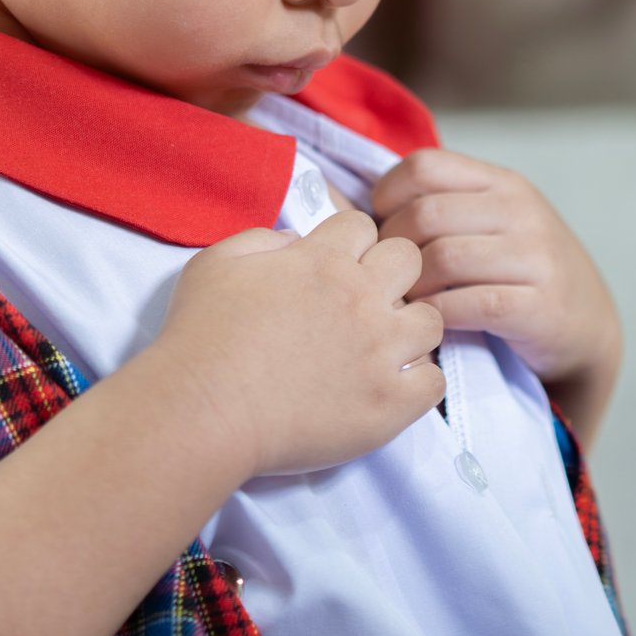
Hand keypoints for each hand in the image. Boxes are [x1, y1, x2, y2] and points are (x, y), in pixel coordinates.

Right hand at [150, 212, 444, 475]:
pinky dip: (418, 383)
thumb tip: (297, 241)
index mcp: (323, 261)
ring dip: (409, 329)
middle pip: (409, 260)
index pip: (363, 225)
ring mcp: (381, 352)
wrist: (203, 410)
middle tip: (363, 303)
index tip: (333, 268)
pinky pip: (435, 382)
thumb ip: (262, 240)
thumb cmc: (200, 337)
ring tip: (380, 349)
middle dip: (389, 273)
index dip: (348, 244)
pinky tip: (389, 387)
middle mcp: (361, 299)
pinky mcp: (390, 404)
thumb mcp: (216, 264)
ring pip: (431, 321)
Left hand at [371, 149, 620, 383]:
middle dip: (392, 248)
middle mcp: (521, 211)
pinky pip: (468, 304)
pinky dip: (437, 315)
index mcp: (503, 183)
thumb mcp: (493, 224)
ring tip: (403, 302)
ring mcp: (535, 256)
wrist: (586, 325)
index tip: (381, 227)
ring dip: (410, 286)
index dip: (388, 195)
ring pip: (442, 259)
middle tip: (386, 275)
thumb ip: (444, 208)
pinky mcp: (540, 305)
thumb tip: (357, 210)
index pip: (425, 166)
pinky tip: (431, 323)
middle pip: (425, 215)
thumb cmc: (520, 273)